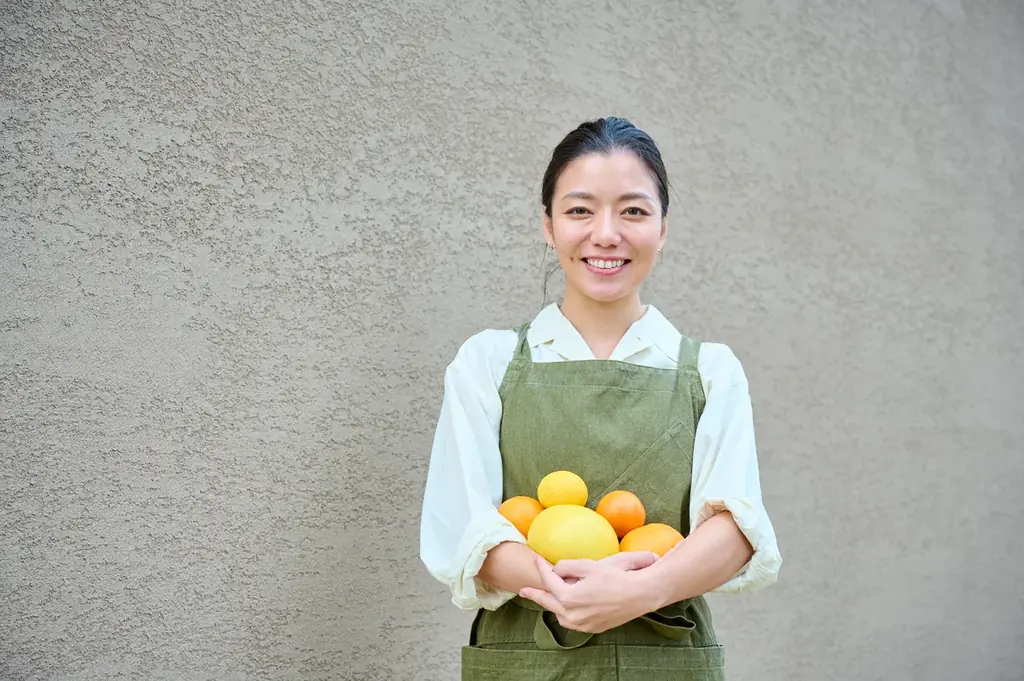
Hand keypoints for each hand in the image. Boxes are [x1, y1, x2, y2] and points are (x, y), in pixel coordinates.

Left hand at [519, 555, 656, 633]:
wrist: (640, 594)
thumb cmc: (616, 577)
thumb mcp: (589, 565)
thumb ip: (567, 566)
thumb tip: (556, 570)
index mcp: (569, 598)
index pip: (549, 581)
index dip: (542, 568)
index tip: (536, 559)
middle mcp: (572, 615)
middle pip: (548, 602)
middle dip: (536, 594)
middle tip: (524, 590)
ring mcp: (582, 624)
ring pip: (559, 614)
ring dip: (553, 604)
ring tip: (546, 596)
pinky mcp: (593, 628)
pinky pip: (572, 621)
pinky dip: (566, 613)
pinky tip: (566, 607)